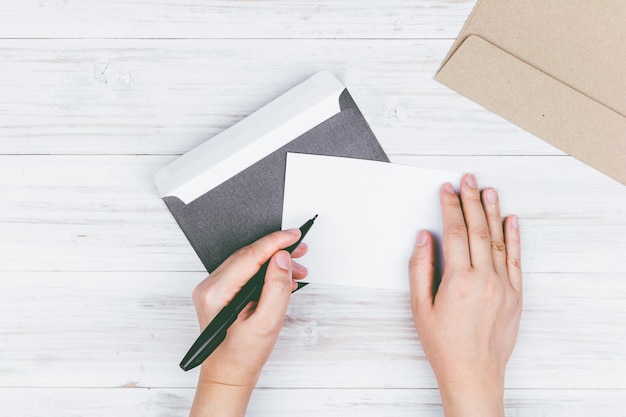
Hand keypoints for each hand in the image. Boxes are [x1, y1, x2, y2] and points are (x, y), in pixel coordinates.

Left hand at [189, 229, 308, 416]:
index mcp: (217, 293)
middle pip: (249, 255)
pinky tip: (282, 279)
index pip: (250, 256)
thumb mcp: (267, 324)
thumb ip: (275, 288)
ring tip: (297, 270)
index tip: (294, 235)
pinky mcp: (221, 292)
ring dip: (273, 262)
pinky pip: (245, 272)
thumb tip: (281, 259)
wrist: (228, 375)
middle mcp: (210, 286)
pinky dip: (265, 272)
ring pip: (248, 262)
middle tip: (301, 251)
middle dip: (277, 251)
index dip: (275, 242)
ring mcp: (213, 289)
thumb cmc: (242, 356)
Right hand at [408, 174, 521, 416]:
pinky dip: (514, 238)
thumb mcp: (420, 308)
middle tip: (468, 179)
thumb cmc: (443, 344)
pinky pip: (516, 260)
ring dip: (493, 212)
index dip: (450, 207)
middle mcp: (485, 280)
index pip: (455, 232)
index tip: (446, 190)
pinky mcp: (516, 296)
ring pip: (498, 240)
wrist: (473, 374)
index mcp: (459, 281)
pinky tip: (511, 220)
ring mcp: (504, 286)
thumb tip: (424, 238)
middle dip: (471, 201)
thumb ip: (420, 269)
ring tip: (489, 190)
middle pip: (478, 230)